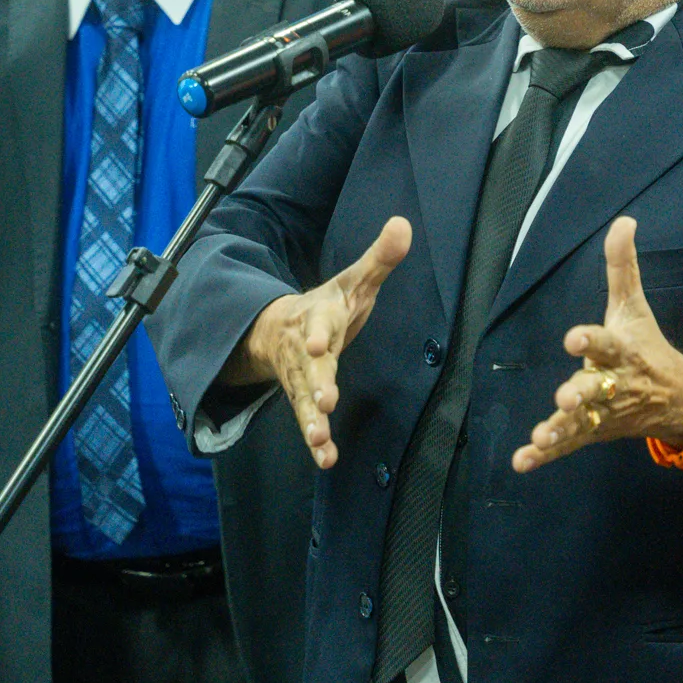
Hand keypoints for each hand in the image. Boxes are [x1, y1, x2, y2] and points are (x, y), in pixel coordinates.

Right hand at [238, 216, 411, 468]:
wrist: (278, 328)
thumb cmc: (328, 305)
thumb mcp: (353, 280)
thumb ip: (379, 258)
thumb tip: (403, 223)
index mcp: (319, 318)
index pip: (320, 324)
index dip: (320, 334)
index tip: (319, 345)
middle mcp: (306, 351)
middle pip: (310, 369)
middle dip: (317, 384)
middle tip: (325, 401)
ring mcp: (302, 378)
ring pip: (303, 401)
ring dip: (312, 421)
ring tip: (319, 441)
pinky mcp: (304, 400)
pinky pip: (308, 422)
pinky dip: (317, 443)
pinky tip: (326, 459)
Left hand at [512, 217, 682, 473]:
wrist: (679, 400)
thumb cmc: (648, 345)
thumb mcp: (635, 306)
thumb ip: (623, 267)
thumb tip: (623, 220)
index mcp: (622, 350)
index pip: (606, 343)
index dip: (590, 341)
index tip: (573, 338)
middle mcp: (613, 384)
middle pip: (596, 390)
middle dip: (581, 393)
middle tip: (565, 397)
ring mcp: (602, 412)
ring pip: (581, 423)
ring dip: (560, 430)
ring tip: (541, 437)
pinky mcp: (592, 433)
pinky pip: (568, 446)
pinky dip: (544, 457)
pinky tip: (522, 462)